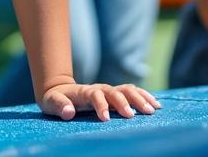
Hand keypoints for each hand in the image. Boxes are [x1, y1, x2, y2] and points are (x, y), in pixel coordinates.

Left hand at [41, 82, 160, 121]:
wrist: (61, 90)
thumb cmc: (56, 99)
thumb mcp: (52, 102)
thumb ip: (60, 106)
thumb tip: (69, 112)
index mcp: (85, 92)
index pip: (95, 95)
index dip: (101, 106)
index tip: (106, 119)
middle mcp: (99, 89)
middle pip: (115, 92)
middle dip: (125, 103)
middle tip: (133, 117)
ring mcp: (108, 90)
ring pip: (127, 90)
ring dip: (140, 98)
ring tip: (153, 110)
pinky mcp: (115, 94)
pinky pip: (132, 92)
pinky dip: (144, 96)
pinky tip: (156, 104)